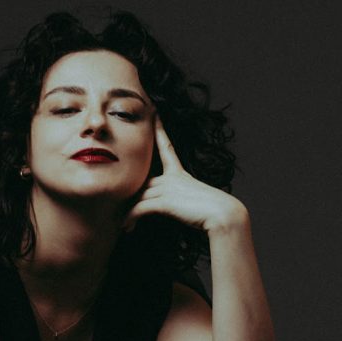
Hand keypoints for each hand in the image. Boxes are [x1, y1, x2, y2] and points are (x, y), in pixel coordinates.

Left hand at [123, 115, 248, 234]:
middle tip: (118, 209)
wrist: (223, 215)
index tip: (155, 113)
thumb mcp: (194, 199)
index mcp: (180, 173)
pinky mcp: (165, 202)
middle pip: (142, 182)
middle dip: (129, 195)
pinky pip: (141, 208)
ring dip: (128, 212)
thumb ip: (180, 198)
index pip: (166, 147)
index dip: (159, 129)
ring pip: (139, 196)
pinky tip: (127, 227)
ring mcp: (168, 188)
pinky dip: (132, 218)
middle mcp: (172, 177)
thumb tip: (174, 205)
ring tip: (121, 225)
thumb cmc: (212, 210)